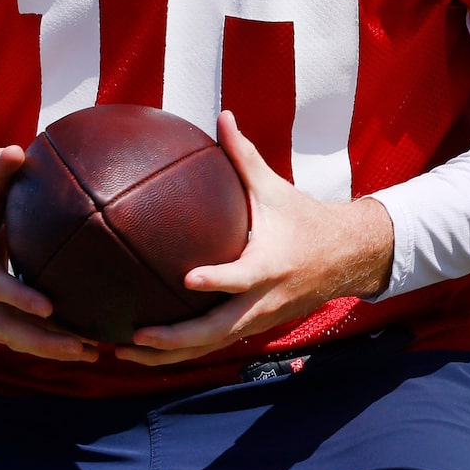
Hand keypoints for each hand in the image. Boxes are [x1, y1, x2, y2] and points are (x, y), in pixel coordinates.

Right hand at [0, 118, 102, 362]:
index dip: (18, 297)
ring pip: (8, 334)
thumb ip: (0, 166)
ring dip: (46, 347)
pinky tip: (76, 344)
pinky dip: (40, 341)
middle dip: (42, 339)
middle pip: (2, 323)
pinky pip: (11, 331)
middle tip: (84, 346)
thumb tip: (15, 152)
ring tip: (90, 351)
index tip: (51, 308)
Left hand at [121, 110, 395, 366]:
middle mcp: (264, 300)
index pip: (243, 276)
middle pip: (219, 330)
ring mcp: (259, 320)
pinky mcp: (253, 328)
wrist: (347, 259)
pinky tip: (143, 352)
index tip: (187, 279)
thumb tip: (222, 114)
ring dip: (168, 355)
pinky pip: (213, 345)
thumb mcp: (275, 188)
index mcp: (270, 265)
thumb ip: (244, 156)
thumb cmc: (304, 219)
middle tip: (134, 336)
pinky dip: (180, 353)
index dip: (218, 280)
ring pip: (211, 346)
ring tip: (122, 353)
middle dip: (175, 339)